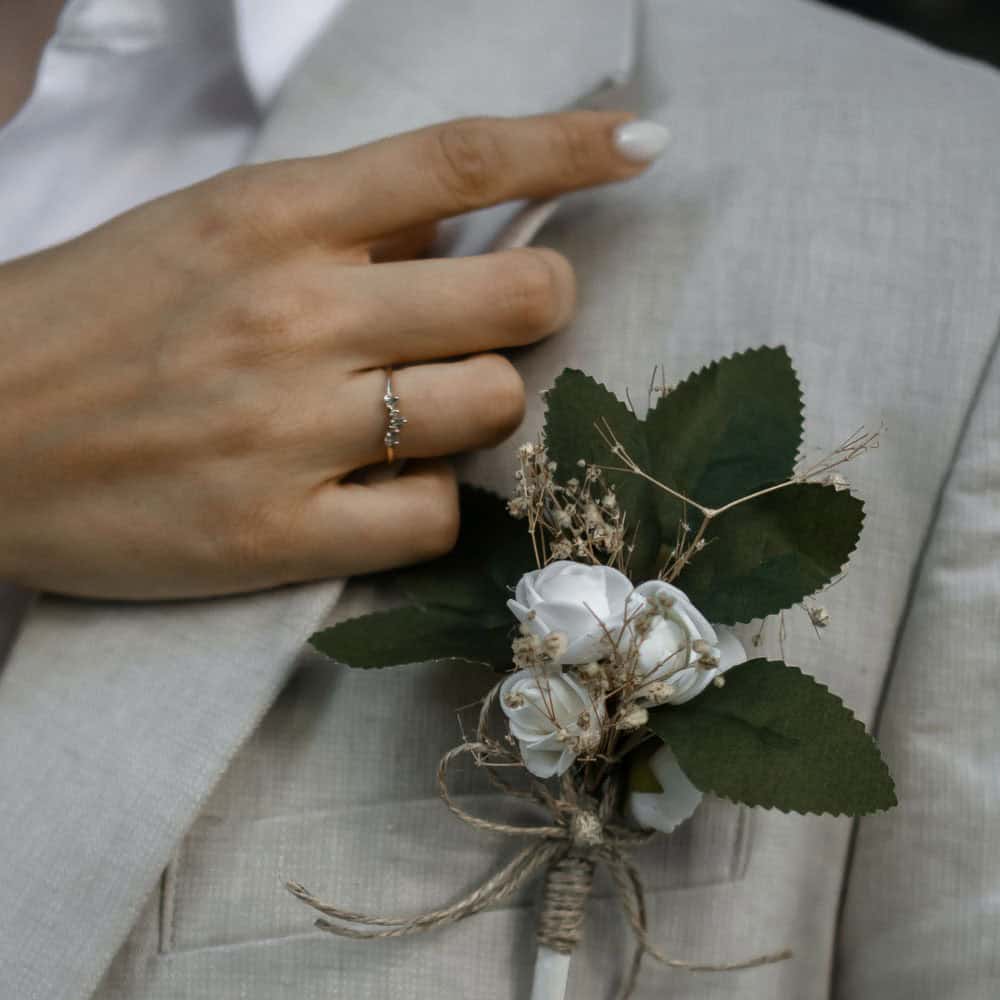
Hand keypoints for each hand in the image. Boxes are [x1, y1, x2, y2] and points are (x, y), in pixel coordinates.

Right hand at [0, 111, 660, 598]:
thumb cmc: (99, 320)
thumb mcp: (211, 229)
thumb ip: (344, 222)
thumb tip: (463, 217)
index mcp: (274, 216)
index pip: (458, 160)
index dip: (569, 144)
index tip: (641, 142)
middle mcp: (295, 313)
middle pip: (521, 300)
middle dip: (536, 310)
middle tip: (496, 325)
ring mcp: (290, 430)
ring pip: (489, 409)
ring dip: (477, 411)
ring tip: (415, 416)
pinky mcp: (277, 534)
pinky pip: (432, 521)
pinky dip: (428, 506)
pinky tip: (380, 493)